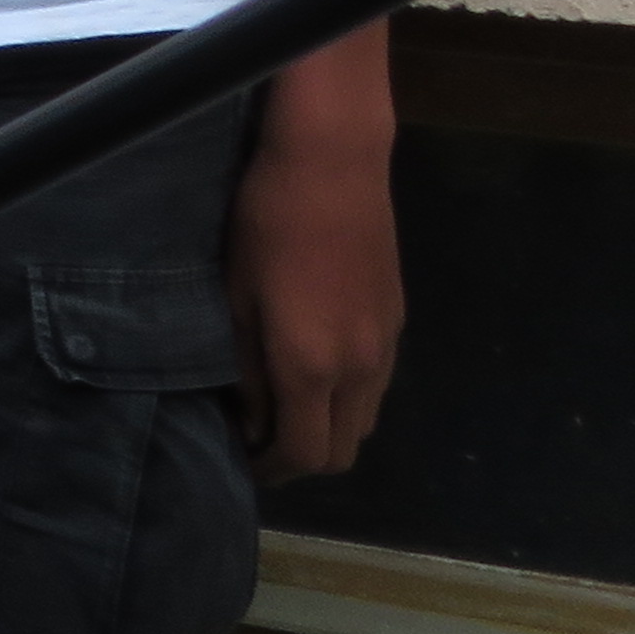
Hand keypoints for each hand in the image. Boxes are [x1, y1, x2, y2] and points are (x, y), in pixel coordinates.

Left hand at [228, 109, 403, 478]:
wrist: (333, 163)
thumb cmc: (267, 223)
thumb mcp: (236, 297)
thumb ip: (246, 369)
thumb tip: (252, 421)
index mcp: (314, 367)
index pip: (304, 454)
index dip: (270, 469)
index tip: (241, 461)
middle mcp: (360, 368)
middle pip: (343, 451)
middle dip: (301, 459)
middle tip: (259, 439)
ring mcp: (386, 345)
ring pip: (365, 421)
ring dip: (328, 428)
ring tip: (285, 405)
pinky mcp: (398, 320)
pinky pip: (377, 385)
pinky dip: (348, 397)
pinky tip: (315, 367)